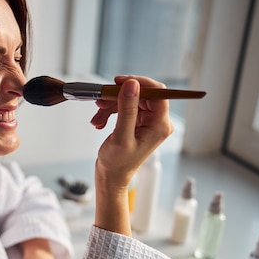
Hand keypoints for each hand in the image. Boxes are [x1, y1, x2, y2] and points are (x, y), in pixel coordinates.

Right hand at [90, 76, 173, 233]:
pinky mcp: (136, 122)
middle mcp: (157, 122)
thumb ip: (127, 109)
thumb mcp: (121, 136)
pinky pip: (123, 107)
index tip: (120, 82)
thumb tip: (132, 85)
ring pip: (129, 99)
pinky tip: (99, 121)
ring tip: (97, 117)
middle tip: (101, 101)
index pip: (158, 93)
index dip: (139, 84)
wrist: (111, 177)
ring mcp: (146, 122)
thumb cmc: (117, 164)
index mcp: (160, 125)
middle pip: (141, 94)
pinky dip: (110, 111)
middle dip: (118, 96)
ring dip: (110, 105)